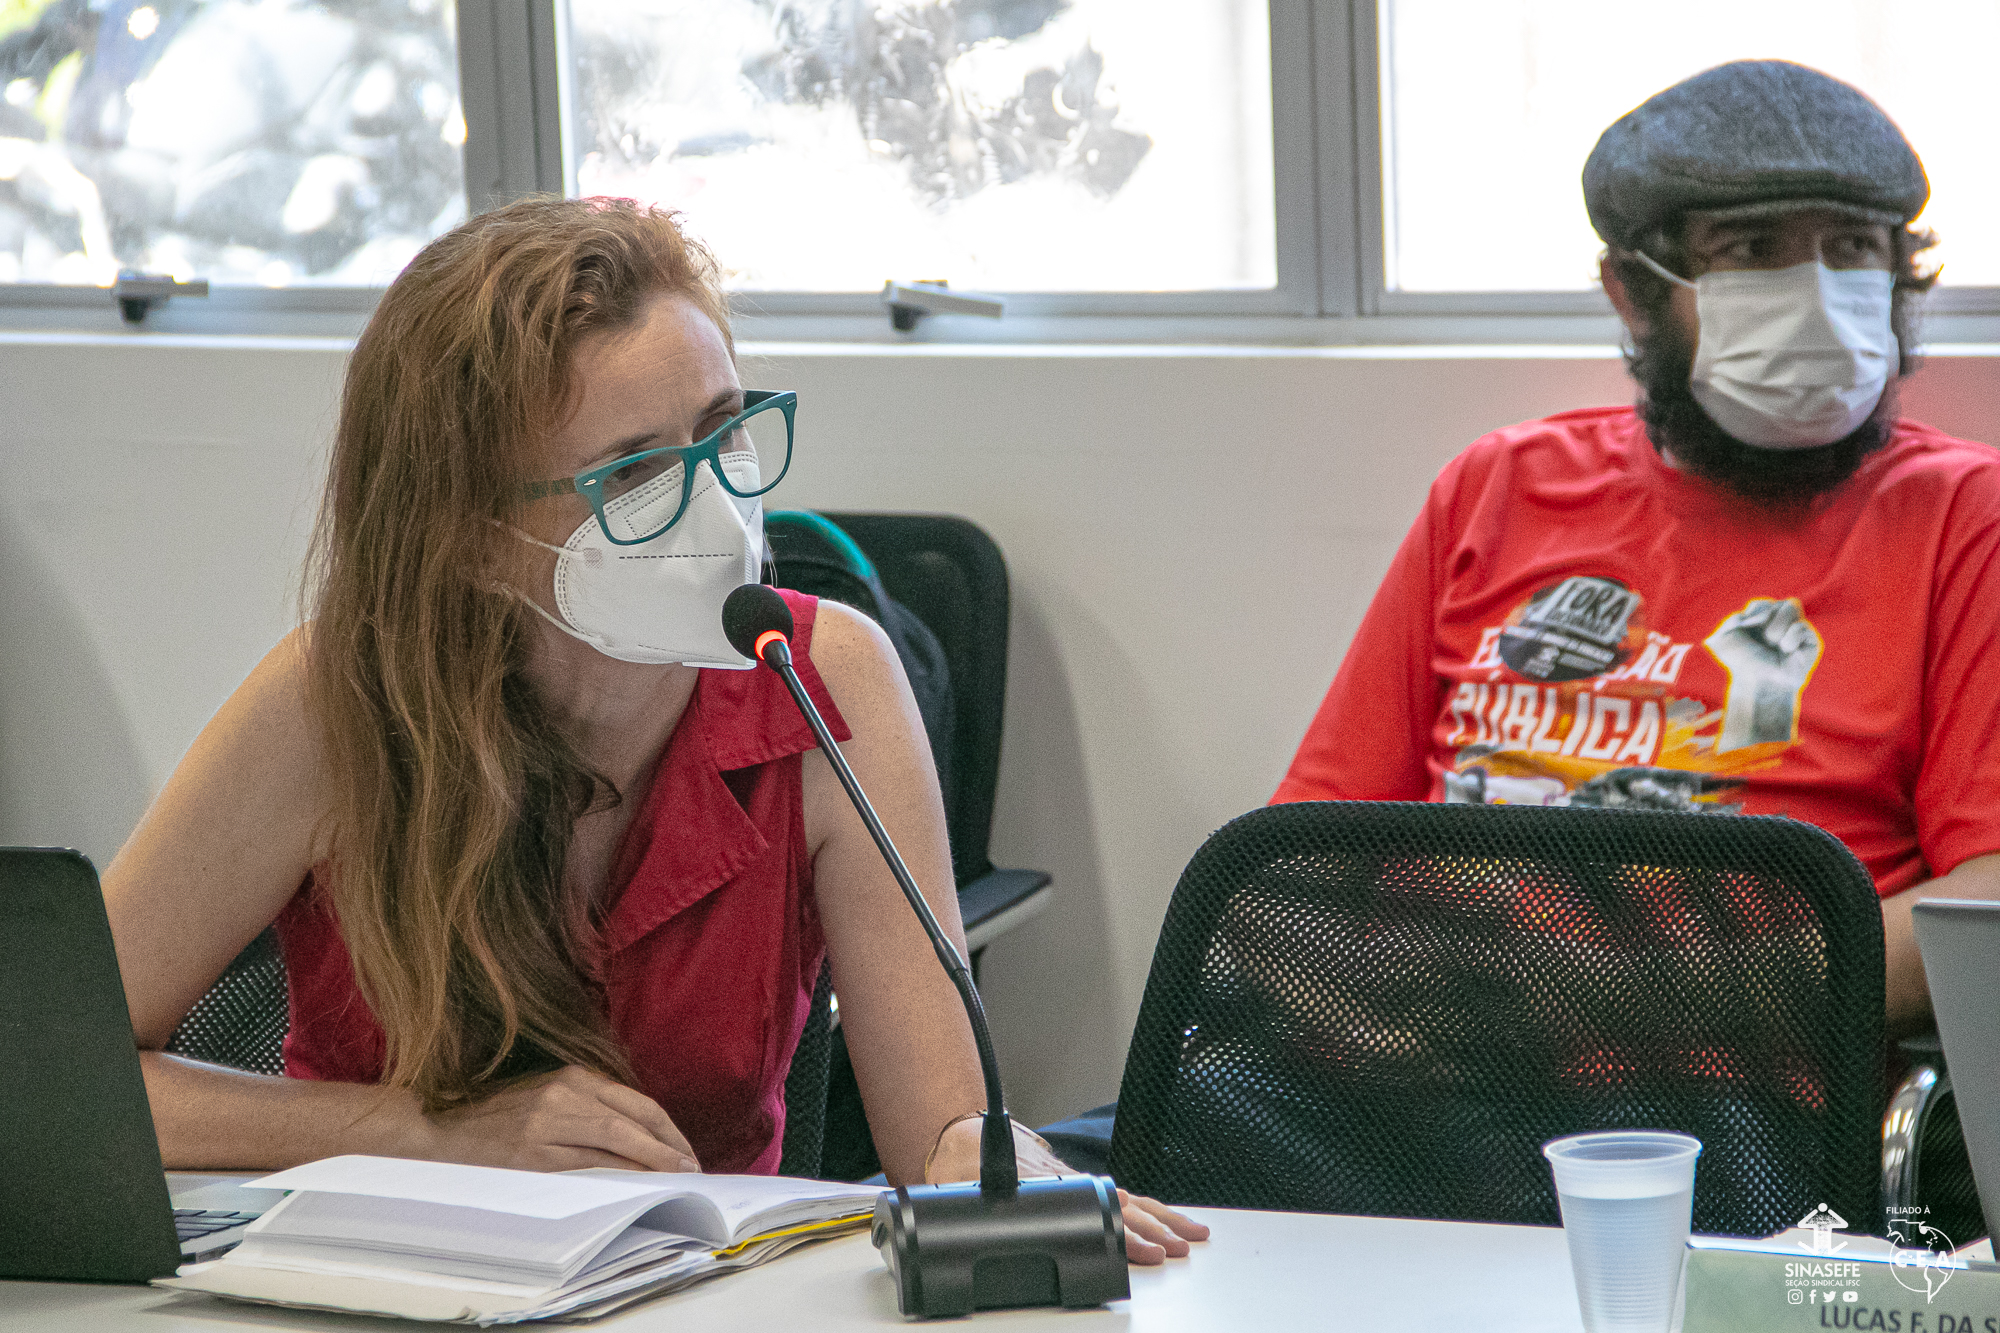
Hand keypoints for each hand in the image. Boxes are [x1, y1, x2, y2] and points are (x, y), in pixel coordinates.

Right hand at [413, 1065, 700, 1172]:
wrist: (435, 1128)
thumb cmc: (494, 1116)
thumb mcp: (545, 1095)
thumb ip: (587, 1106)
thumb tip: (638, 1136)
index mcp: (572, 1077)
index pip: (637, 1103)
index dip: (667, 1130)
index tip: (685, 1150)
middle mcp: (564, 1095)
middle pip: (634, 1122)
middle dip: (668, 1148)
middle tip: (691, 1169)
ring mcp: (548, 1125)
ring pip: (615, 1145)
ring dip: (650, 1165)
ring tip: (672, 1181)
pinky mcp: (532, 1155)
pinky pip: (586, 1168)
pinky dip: (615, 1177)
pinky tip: (633, 1187)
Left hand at [927, 1114, 1210, 1264]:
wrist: (966, 1133)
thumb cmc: (967, 1160)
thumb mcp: (971, 1184)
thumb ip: (981, 1201)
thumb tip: (979, 1216)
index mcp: (1053, 1187)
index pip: (1101, 1212)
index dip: (1128, 1234)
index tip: (1150, 1250)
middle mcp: (1073, 1185)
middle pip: (1126, 1207)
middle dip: (1158, 1229)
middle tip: (1182, 1248)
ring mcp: (1079, 1185)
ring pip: (1131, 1201)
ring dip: (1163, 1218)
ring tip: (1192, 1235)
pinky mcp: (1078, 1187)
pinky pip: (1122, 1197)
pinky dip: (1148, 1209)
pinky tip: (1164, 1219)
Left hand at [1703, 598, 1821, 752]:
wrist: (1758, 684)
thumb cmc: (1742, 663)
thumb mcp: (1723, 639)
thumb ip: (1731, 619)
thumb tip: (1756, 616)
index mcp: (1762, 618)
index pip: (1761, 605)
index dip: (1753, 615)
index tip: (1746, 630)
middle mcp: (1781, 621)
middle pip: (1777, 602)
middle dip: (1764, 620)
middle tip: (1763, 641)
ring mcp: (1797, 629)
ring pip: (1791, 606)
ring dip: (1774, 628)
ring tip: (1774, 646)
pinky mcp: (1811, 640)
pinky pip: (1801, 626)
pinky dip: (1788, 639)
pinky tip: (1786, 651)